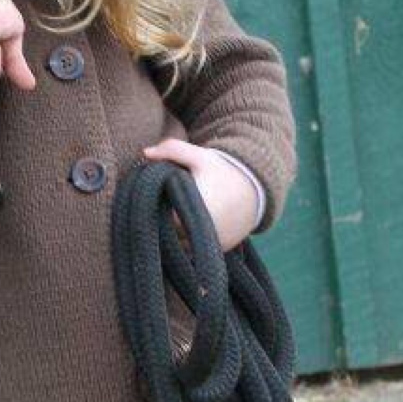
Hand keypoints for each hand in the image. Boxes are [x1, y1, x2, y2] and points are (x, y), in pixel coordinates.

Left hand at [141, 137, 258, 251]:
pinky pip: (195, 251)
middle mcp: (199, 234)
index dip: (148, 208)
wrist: (257, 190)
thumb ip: (172, 150)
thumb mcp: (200, 156)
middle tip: (157, 209)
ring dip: (172, 236)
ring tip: (172, 219)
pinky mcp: (219, 251)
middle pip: (166, 234)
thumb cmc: (223, 172)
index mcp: (190, 212)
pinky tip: (186, 228)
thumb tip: (145, 153)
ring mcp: (210, 245)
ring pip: (179, 246)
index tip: (148, 199)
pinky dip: (188, 242)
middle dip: (159, 223)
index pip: (156, 217)